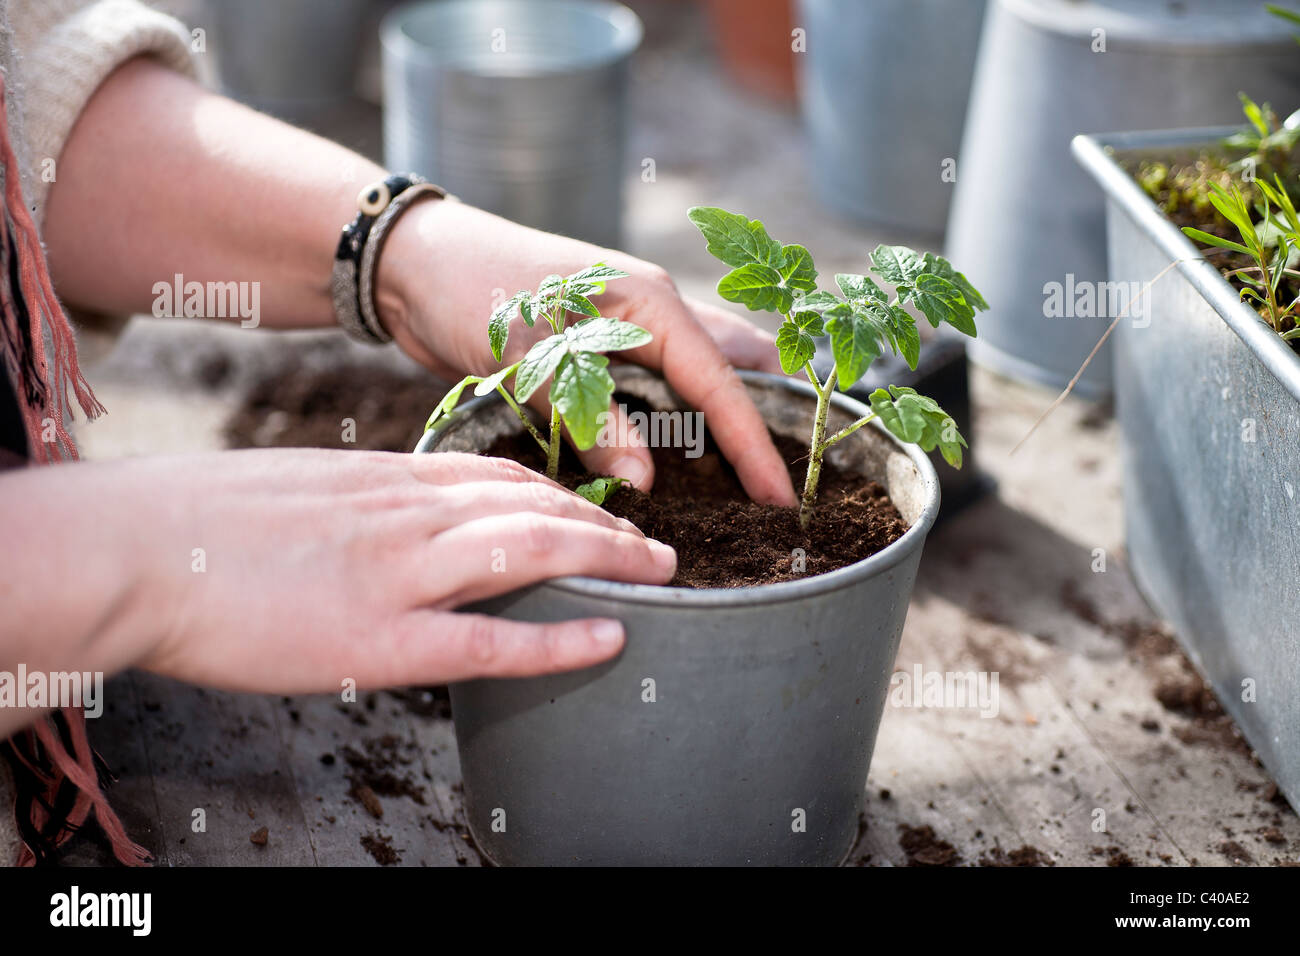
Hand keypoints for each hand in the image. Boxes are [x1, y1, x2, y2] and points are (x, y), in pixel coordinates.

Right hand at [0, 449, 674, 715]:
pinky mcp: (377, 637)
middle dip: (607, 523)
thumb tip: (396, 520)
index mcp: (384, 478)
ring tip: (658, 576)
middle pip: (533, 503)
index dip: (562, 491)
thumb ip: (361, 501)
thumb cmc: (200, 521)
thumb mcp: (298, 488)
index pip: (499, 474)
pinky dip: (558, 637)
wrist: (134, 547)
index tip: (598, 507)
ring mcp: (398, 572)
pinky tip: (609, 636)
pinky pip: (490, 637)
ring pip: (530, 550)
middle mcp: (407, 513)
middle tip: (657, 545)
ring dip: (607, 560)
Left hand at [375, 200, 798, 506]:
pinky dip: (679, 414)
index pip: (719, 381)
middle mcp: (651, 309)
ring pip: (698, 372)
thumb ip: (591, 420)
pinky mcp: (599, 344)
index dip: (752, 442)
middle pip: (728, 367)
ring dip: (723, 415)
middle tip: (784, 481)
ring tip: (751, 469)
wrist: (416, 265)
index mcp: (649, 302)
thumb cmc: (474, 293)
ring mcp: (627, 324)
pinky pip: (659, 383)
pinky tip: (681, 448)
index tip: (779, 497)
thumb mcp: (533, 361)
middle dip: (760, 418)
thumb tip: (646, 482)